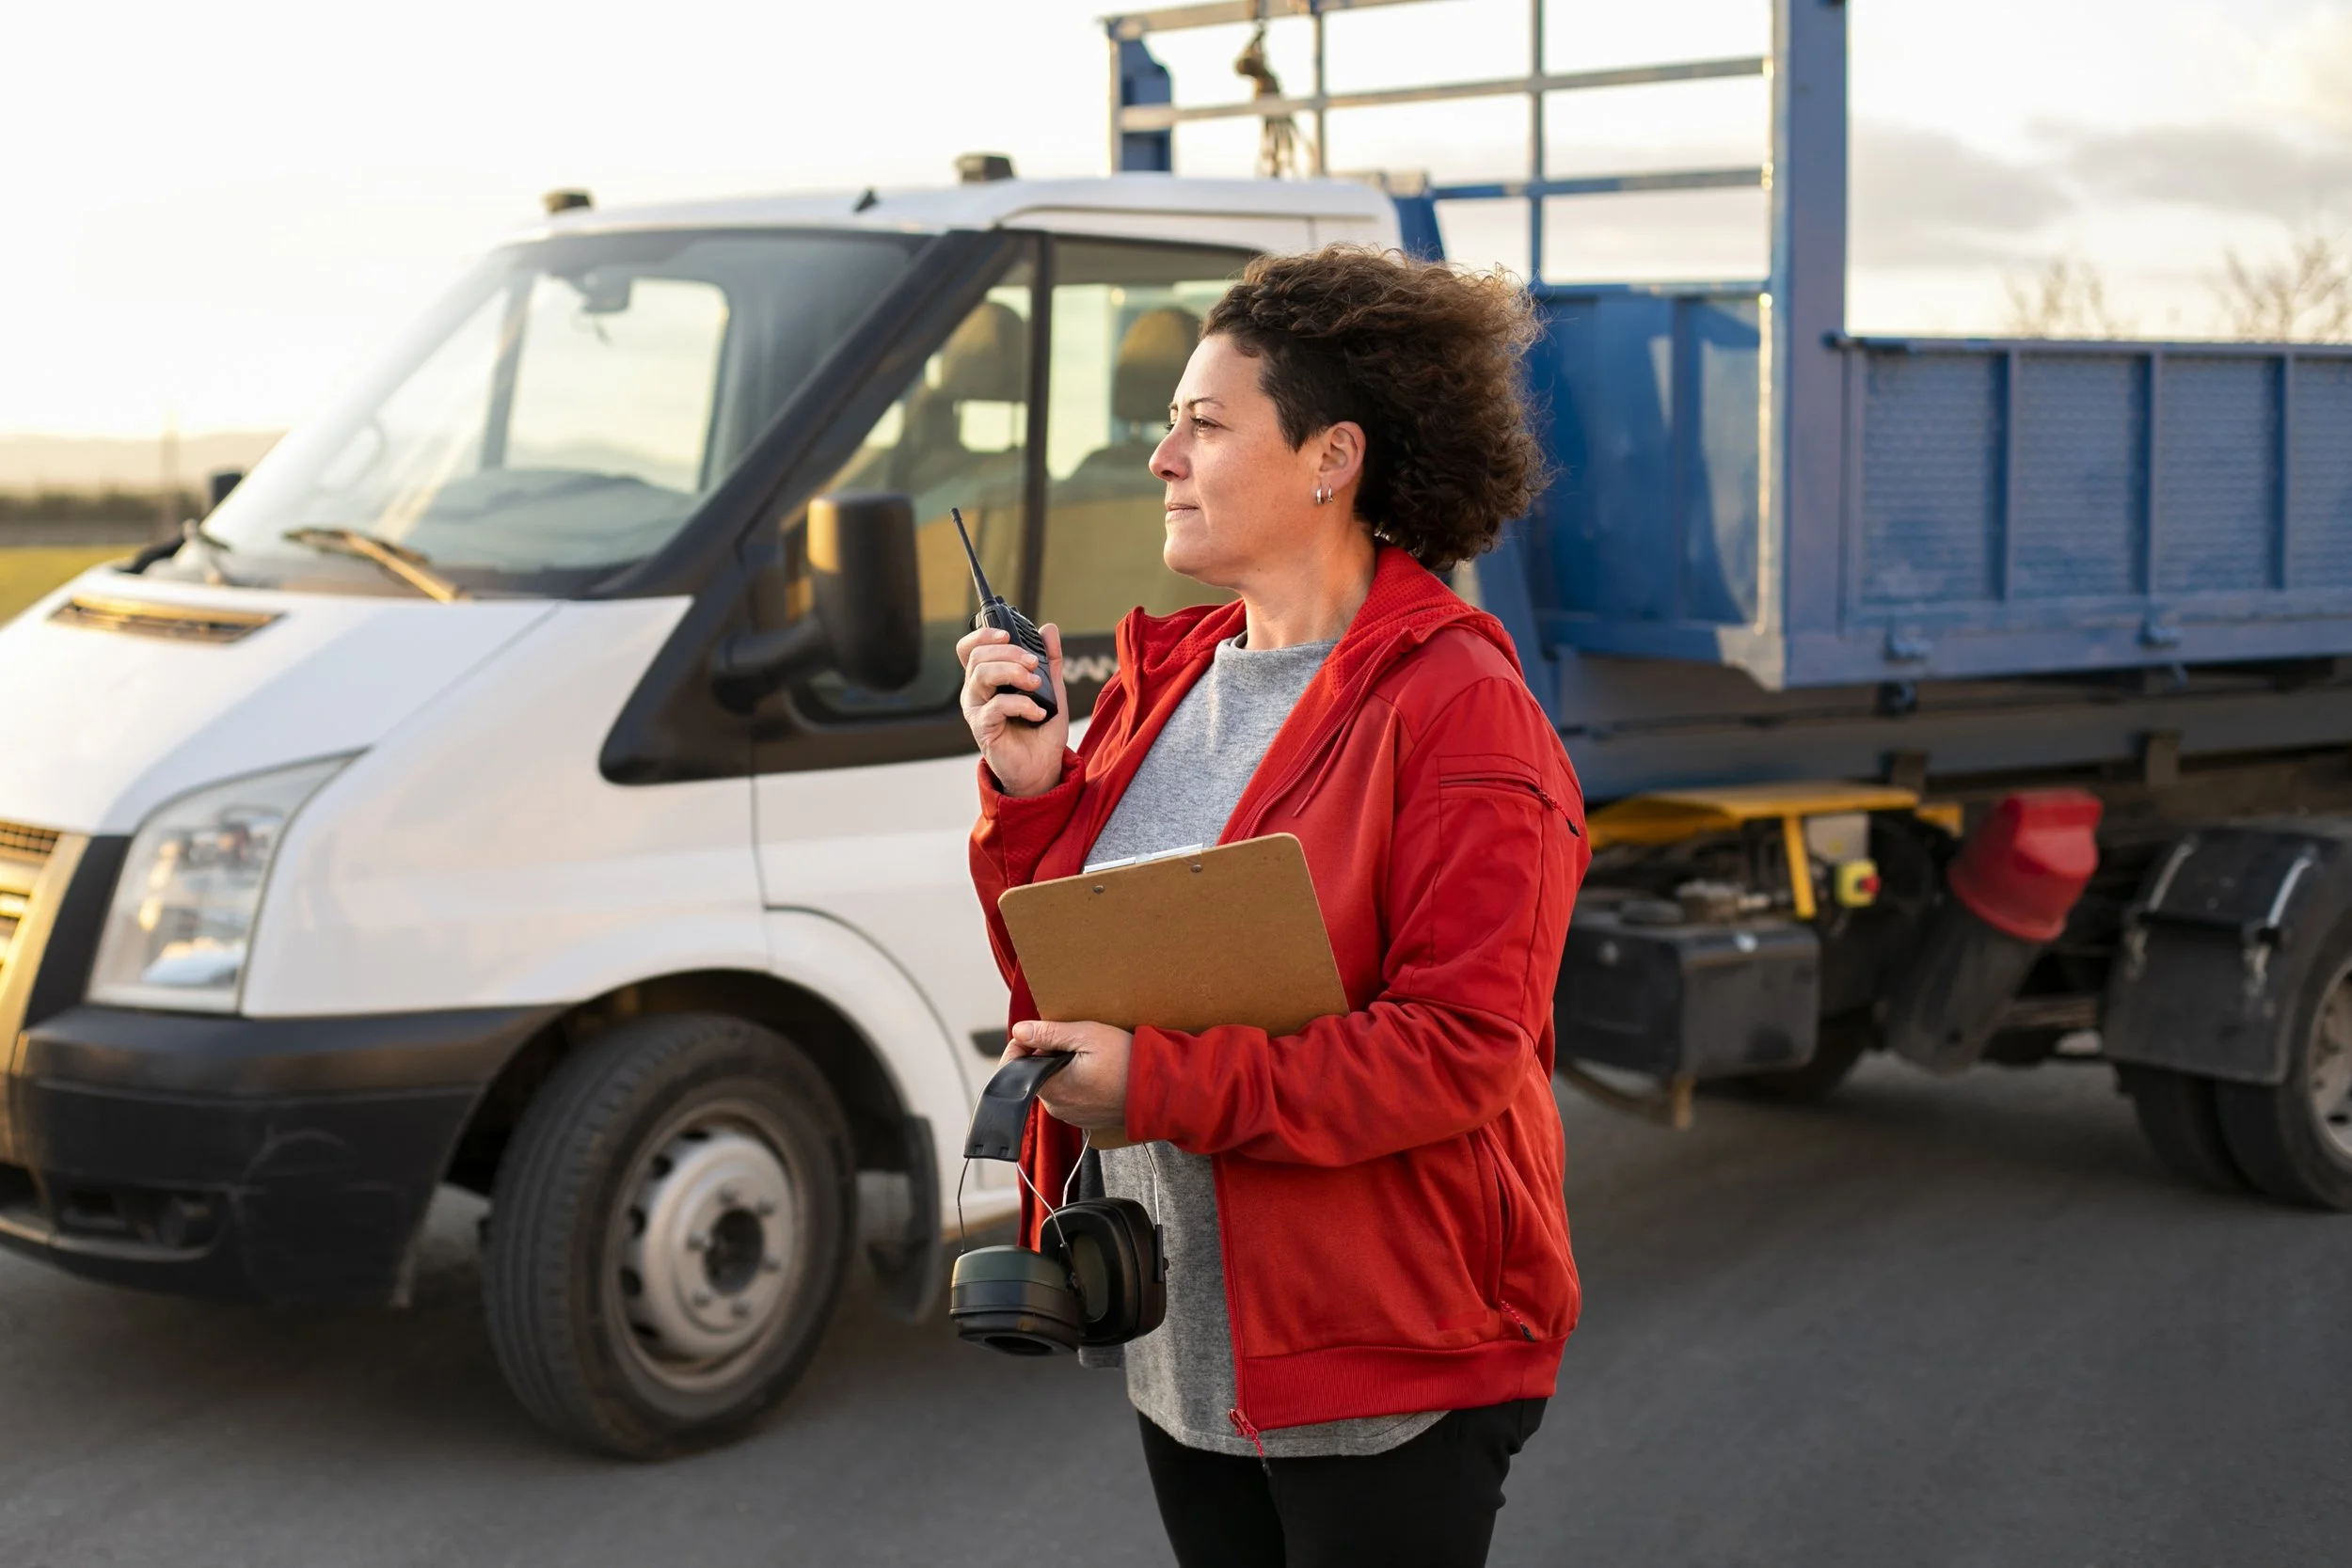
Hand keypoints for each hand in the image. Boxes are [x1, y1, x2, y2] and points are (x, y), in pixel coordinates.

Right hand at [957, 621, 1070, 798]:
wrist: (1042, 766)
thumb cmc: (1041, 729)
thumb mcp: (1051, 688)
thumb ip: (1050, 659)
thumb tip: (1049, 629)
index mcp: (987, 678)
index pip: (970, 648)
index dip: (983, 635)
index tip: (1007, 635)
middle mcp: (976, 691)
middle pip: (978, 656)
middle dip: (1009, 653)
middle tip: (1034, 664)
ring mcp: (976, 709)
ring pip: (982, 674)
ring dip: (1013, 672)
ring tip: (1036, 685)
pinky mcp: (982, 727)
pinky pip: (997, 705)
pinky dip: (1022, 704)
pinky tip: (1037, 712)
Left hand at [1006, 1019, 1131, 1143]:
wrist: (1160, 1091)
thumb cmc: (1127, 1063)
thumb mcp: (1086, 1035)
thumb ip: (1049, 1033)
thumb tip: (1020, 1030)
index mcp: (1051, 1088)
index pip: (1014, 1069)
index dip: (1020, 1046)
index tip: (1033, 1032)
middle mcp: (1057, 1107)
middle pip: (1036, 1074)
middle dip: (1046, 1054)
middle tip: (1071, 1040)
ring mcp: (1072, 1116)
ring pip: (1054, 1084)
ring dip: (1063, 1067)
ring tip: (1088, 1054)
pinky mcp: (1086, 1118)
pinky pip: (1071, 1096)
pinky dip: (1077, 1081)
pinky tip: (1097, 1070)